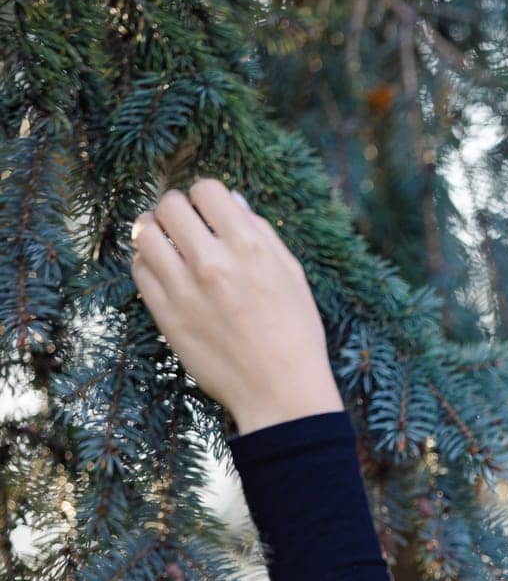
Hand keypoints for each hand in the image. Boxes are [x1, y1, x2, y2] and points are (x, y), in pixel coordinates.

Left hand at [129, 178, 342, 433]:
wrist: (280, 390)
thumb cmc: (295, 333)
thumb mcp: (291, 275)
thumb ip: (262, 233)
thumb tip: (232, 201)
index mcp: (251, 247)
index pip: (207, 190)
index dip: (206, 196)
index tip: (208, 211)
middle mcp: (214, 262)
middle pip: (169, 205)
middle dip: (176, 209)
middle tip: (184, 225)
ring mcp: (184, 288)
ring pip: (144, 233)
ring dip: (153, 231)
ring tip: (166, 243)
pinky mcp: (164, 314)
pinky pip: (138, 269)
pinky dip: (147, 263)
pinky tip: (164, 272)